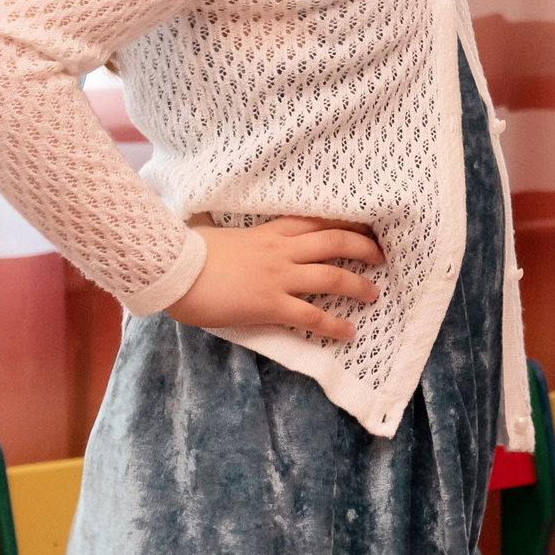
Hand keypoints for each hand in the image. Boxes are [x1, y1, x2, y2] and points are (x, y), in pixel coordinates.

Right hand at [164, 215, 383, 341]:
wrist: (173, 270)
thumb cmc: (188, 251)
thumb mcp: (219, 232)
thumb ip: (238, 235)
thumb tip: (228, 235)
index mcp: (270, 231)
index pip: (318, 220)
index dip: (347, 223)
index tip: (367, 226)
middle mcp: (282, 250)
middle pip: (336, 242)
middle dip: (364, 249)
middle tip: (382, 257)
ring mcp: (279, 277)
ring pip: (332, 276)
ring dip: (358, 286)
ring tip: (373, 295)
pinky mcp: (270, 304)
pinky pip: (311, 315)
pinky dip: (333, 325)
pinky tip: (348, 333)